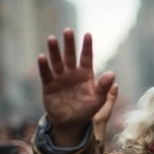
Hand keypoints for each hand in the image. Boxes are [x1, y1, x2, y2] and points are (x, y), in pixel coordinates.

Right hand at [37, 28, 115, 145]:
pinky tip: (41, 57)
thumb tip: (112, 73)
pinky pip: (46, 74)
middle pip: (70, 55)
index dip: (87, 47)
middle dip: (69, 44)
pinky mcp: (49, 85)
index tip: (88, 34)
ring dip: (54, 51)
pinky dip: (44, 66)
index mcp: (85, 74)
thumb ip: (104, 86)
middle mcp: (72, 73)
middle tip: (68, 30)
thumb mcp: (98, 99)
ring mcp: (60, 78)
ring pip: (57, 61)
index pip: (86, 57)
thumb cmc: (87, 110)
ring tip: (52, 39)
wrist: (71, 123)